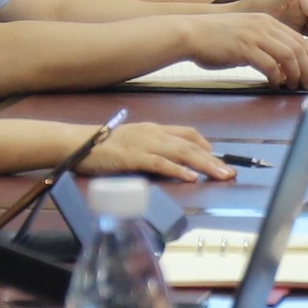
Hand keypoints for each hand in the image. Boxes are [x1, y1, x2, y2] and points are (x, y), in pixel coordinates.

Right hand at [92, 122, 232, 185]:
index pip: (187, 133)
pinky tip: (190, 177)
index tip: (218, 157)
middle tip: (230, 172)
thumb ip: (152, 148)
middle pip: (190, 145)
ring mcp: (144, 144)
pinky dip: (177, 170)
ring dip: (204, 165)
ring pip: (181, 153)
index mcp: (153, 129)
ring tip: (220, 175)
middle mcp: (153, 133)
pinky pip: (160, 163)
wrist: (77, 143)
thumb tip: (170, 160)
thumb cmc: (103, 146)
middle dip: (213, 159)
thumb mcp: (132, 142)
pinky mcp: (133, 157)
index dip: (205, 145)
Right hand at [172, 11, 307, 88]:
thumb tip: (279, 66)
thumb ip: (264, 45)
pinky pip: (270, 65)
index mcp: (266, 21)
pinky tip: (276, 83)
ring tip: (295, 85)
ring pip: (288, 56)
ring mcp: (254, 36)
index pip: (298, 38)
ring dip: (295, 74)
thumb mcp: (245, 34)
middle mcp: (264, 25)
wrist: (191, 33)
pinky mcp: (244, 48)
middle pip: (298, 47)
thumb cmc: (215, 37)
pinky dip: (277, 77)